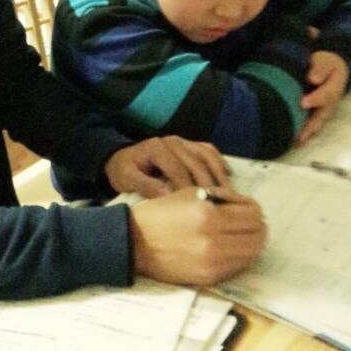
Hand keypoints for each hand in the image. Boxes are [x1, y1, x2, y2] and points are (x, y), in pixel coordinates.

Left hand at [104, 136, 229, 198]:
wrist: (121, 159)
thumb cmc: (125, 171)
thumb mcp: (127, 179)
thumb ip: (146, 186)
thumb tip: (168, 195)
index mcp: (157, 148)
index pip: (178, 169)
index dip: (189, 188)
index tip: (198, 208)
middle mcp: (173, 142)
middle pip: (196, 163)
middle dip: (208, 185)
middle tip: (220, 206)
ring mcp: (183, 142)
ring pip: (206, 156)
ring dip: (219, 175)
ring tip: (229, 196)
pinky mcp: (189, 145)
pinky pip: (208, 150)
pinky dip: (219, 162)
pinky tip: (228, 177)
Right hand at [130, 186, 266, 285]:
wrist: (134, 242)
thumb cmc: (160, 213)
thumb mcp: (189, 193)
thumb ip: (221, 197)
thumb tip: (246, 205)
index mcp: (209, 214)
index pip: (253, 213)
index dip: (253, 208)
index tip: (246, 207)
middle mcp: (214, 240)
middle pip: (258, 235)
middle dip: (256, 226)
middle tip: (247, 222)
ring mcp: (212, 262)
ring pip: (252, 253)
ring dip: (250, 242)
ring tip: (238, 235)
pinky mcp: (209, 277)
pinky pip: (238, 266)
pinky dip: (238, 256)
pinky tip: (226, 247)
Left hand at [297, 50, 348, 144]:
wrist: (328, 69)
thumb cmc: (324, 63)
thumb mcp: (324, 61)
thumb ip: (320, 68)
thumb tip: (313, 78)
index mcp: (334, 86)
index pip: (326, 95)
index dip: (315, 99)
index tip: (303, 103)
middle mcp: (331, 103)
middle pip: (322, 115)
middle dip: (311, 125)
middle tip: (299, 133)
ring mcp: (324, 111)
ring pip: (317, 124)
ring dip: (307, 133)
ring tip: (295, 141)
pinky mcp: (317, 116)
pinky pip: (312, 126)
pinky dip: (304, 134)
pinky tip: (293, 142)